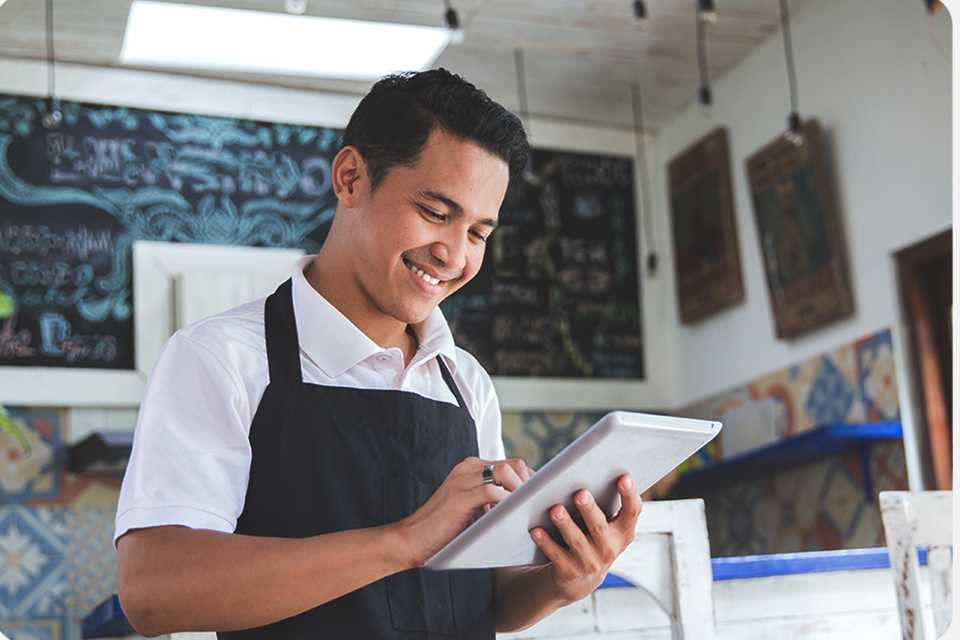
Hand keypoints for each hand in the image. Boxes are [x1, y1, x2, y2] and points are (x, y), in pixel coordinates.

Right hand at [394, 456, 533, 567]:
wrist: (411, 540)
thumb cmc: (444, 530)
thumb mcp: (473, 509)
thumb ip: (493, 501)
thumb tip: (524, 506)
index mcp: (472, 468)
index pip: (512, 464)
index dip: (529, 481)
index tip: (539, 499)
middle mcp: (469, 467)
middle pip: (514, 464)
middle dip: (530, 485)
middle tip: (535, 507)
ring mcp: (464, 478)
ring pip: (506, 472)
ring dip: (521, 492)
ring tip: (526, 511)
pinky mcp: (461, 494)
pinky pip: (493, 490)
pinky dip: (506, 503)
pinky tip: (511, 517)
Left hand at [529, 474, 641, 604]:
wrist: (580, 578)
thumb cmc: (592, 536)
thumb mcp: (606, 524)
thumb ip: (604, 502)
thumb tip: (591, 467)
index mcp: (623, 532)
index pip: (632, 512)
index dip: (629, 495)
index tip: (624, 477)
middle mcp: (609, 549)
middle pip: (599, 526)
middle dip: (589, 509)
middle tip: (579, 493)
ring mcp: (590, 562)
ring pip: (576, 541)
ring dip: (565, 524)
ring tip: (555, 509)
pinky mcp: (569, 572)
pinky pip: (555, 555)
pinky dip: (545, 542)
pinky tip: (535, 530)